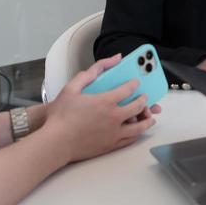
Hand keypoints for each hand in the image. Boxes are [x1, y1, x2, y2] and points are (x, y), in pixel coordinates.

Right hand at [42, 55, 158, 163]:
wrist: (56, 143)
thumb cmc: (61, 115)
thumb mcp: (72, 87)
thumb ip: (93, 71)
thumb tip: (114, 59)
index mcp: (106, 101)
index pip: (128, 89)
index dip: (134, 84)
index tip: (136, 83)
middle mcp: (114, 117)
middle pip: (138, 106)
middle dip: (144, 100)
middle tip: (144, 97)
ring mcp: (114, 133)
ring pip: (139, 126)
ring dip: (147, 119)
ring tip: (149, 115)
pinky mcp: (111, 145)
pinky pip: (131, 139)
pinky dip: (138, 133)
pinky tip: (138, 130)